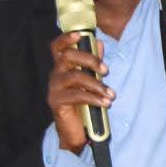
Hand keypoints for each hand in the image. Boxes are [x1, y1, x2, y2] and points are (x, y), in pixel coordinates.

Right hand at [46, 32, 111, 154]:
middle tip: (106, 71)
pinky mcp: (56, 102)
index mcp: (62, 67)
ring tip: (111, 94)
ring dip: (96, 84)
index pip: (57, 47)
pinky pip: (77, 95)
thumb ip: (92, 63)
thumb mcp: (90, 81)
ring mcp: (54, 88)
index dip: (66, 39)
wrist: (76, 131)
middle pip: (68, 57)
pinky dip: (94, 98)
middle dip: (90, 60)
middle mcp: (55, 75)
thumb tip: (99, 42)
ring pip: (74, 77)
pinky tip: (105, 103)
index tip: (80, 35)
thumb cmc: (84, 103)